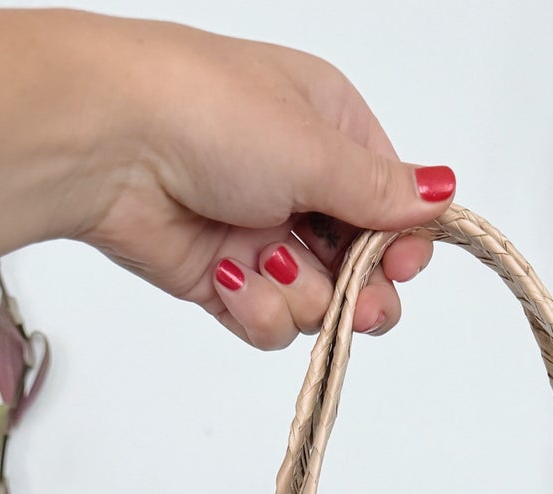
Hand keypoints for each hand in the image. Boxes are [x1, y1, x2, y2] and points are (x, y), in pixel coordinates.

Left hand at [77, 21, 455, 349]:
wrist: (108, 142)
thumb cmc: (208, 112)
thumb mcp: (316, 147)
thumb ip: (382, 191)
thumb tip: (444, 192)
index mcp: (330, 130)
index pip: (393, 205)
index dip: (403, 245)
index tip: (401, 265)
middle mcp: (299, 182)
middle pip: (361, 266)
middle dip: (360, 291)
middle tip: (357, 304)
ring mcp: (259, 235)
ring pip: (315, 304)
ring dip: (296, 295)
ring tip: (263, 262)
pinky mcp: (221, 280)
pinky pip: (265, 321)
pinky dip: (252, 309)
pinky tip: (226, 275)